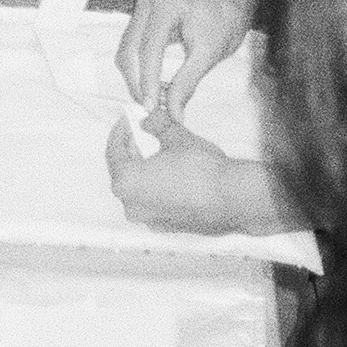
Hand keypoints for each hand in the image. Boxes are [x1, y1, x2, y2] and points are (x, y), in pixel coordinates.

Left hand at [106, 109, 251, 233]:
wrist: (233, 199)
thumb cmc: (202, 170)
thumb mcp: (176, 136)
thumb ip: (155, 124)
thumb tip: (147, 119)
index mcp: (126, 182)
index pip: (113, 152)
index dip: (121, 131)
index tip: (129, 120)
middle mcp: (131, 205)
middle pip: (123, 172)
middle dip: (132, 151)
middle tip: (144, 133)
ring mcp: (148, 220)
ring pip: (138, 189)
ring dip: (144, 169)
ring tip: (160, 152)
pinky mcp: (164, 227)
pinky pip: (152, 202)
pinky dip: (155, 187)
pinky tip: (171, 174)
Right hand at [118, 0, 252, 118]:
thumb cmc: (225, 19)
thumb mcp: (209, 54)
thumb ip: (187, 83)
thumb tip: (173, 114)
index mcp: (167, 4)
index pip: (148, 48)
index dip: (147, 80)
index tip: (152, 107)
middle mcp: (149, 1)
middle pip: (129, 50)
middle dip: (137, 82)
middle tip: (151, 109)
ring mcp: (143, 7)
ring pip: (127, 50)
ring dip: (136, 78)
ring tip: (154, 100)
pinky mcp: (143, 16)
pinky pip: (132, 46)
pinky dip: (140, 68)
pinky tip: (153, 84)